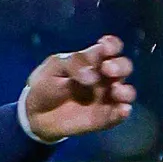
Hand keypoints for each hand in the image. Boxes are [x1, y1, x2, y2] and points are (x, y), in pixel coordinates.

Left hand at [21, 35, 136, 141]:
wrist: (35, 114)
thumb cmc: (46, 84)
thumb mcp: (55, 67)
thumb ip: (74, 64)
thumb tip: (93, 76)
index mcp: (94, 60)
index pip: (111, 47)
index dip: (113, 45)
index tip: (105, 48)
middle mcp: (105, 77)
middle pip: (124, 67)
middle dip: (120, 66)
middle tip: (107, 69)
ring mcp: (107, 97)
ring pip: (127, 92)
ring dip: (126, 91)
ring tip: (115, 91)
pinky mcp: (105, 116)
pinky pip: (119, 114)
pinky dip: (123, 112)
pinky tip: (121, 110)